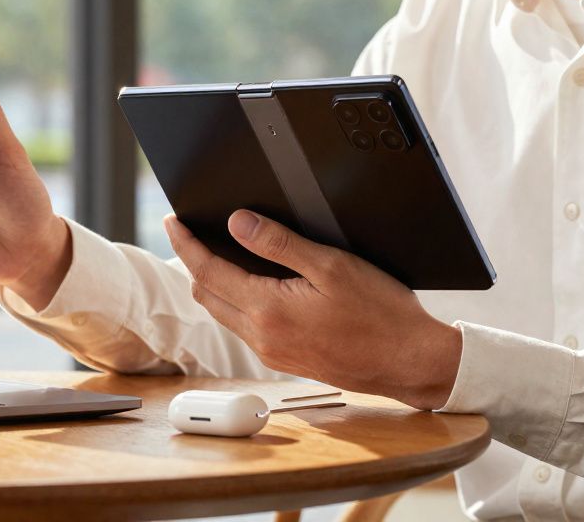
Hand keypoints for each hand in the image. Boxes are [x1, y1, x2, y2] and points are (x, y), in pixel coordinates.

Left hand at [163, 210, 461, 409]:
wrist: (410, 363)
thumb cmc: (381, 314)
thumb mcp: (331, 266)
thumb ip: (279, 244)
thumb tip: (237, 224)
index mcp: (268, 310)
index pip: (207, 272)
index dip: (185, 243)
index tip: (172, 221)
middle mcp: (262, 337)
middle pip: (206, 295)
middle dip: (193, 262)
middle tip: (191, 233)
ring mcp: (273, 353)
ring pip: (224, 314)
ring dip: (213, 284)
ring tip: (215, 254)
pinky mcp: (286, 360)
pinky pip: (245, 328)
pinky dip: (235, 302)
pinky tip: (250, 286)